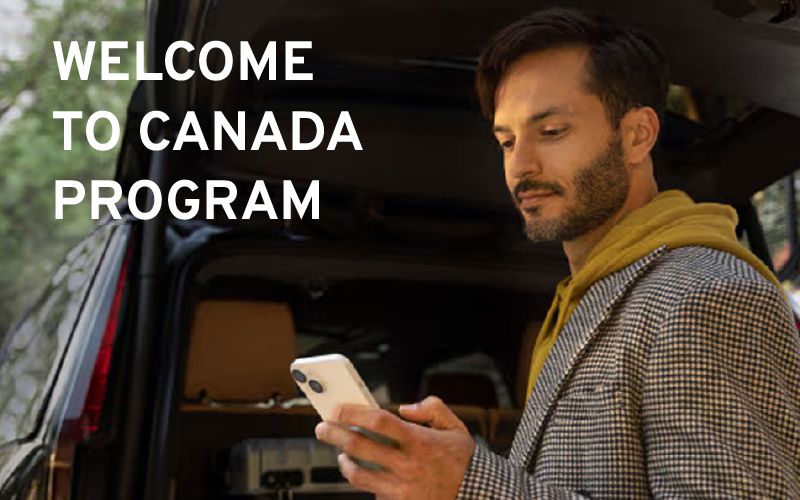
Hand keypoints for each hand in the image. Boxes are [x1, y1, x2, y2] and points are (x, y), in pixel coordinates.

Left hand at [314, 396, 475, 499]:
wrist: (477, 495)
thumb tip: (405, 408)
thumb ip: (431, 408)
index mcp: (419, 441)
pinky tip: (366, 474)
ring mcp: (402, 489)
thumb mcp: (454, 426)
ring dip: (344, 463)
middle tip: (323, 428)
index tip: (338, 408)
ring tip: (341, 455)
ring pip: (359, 476)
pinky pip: (374, 494)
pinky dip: (367, 483)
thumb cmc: (463, 460)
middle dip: (335, 435)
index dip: (354, 412)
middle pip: (360, 447)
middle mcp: (408, 465)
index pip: (379, 421)